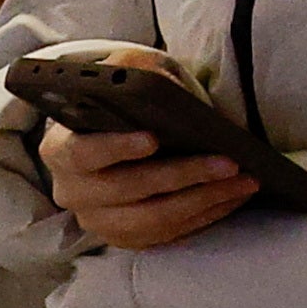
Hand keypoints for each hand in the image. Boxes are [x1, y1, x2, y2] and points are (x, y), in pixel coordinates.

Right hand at [35, 45, 255, 250]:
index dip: (116, 148)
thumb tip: (151, 81)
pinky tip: (236, 195)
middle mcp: (74, 191)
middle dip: (182, 175)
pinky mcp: (127, 237)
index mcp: (61, 149)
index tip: (154, 139)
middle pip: (127, 190)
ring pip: (152, 220)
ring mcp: (99, 220)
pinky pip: (169, 234)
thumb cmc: (124, 102)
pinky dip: (206, 214)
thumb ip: (131, 69)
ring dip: (204, 200)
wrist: (120, 133)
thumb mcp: (125, 74)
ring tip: (245, 181)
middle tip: (228, 162)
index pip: (83, 153)